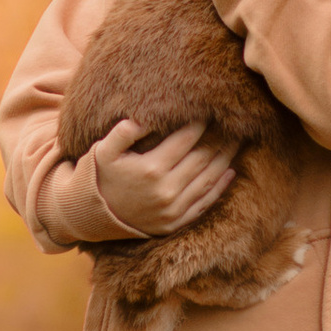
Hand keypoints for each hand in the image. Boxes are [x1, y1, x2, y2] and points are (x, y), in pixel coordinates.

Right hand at [50, 119, 238, 244]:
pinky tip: (230, 171)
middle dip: (221, 137)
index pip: (186, 139)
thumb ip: (124, 131)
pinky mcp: (175, 222)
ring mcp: (173, 209)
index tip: (210, 108)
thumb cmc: (100, 176)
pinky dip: (220, 186)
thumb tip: (146, 115)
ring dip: (226, 158)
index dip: (201, 122)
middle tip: (235, 121)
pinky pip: (205, 203)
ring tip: (238, 140)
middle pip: (204, 158)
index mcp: (151, 169)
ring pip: (209, 179)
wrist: (92, 216)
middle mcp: (166, 191)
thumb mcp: (103, 150)